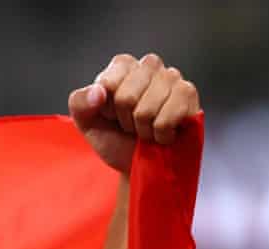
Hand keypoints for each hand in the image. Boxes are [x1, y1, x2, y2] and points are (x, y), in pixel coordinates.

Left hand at [68, 53, 200, 173]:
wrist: (138, 163)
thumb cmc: (114, 138)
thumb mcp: (86, 123)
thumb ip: (80, 103)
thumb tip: (98, 92)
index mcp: (122, 66)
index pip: (108, 83)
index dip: (107, 108)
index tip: (111, 114)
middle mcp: (149, 65)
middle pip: (126, 97)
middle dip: (125, 120)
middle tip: (130, 124)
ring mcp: (171, 77)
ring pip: (146, 110)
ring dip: (143, 129)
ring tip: (147, 128)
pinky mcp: (188, 93)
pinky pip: (166, 119)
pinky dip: (160, 134)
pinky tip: (163, 132)